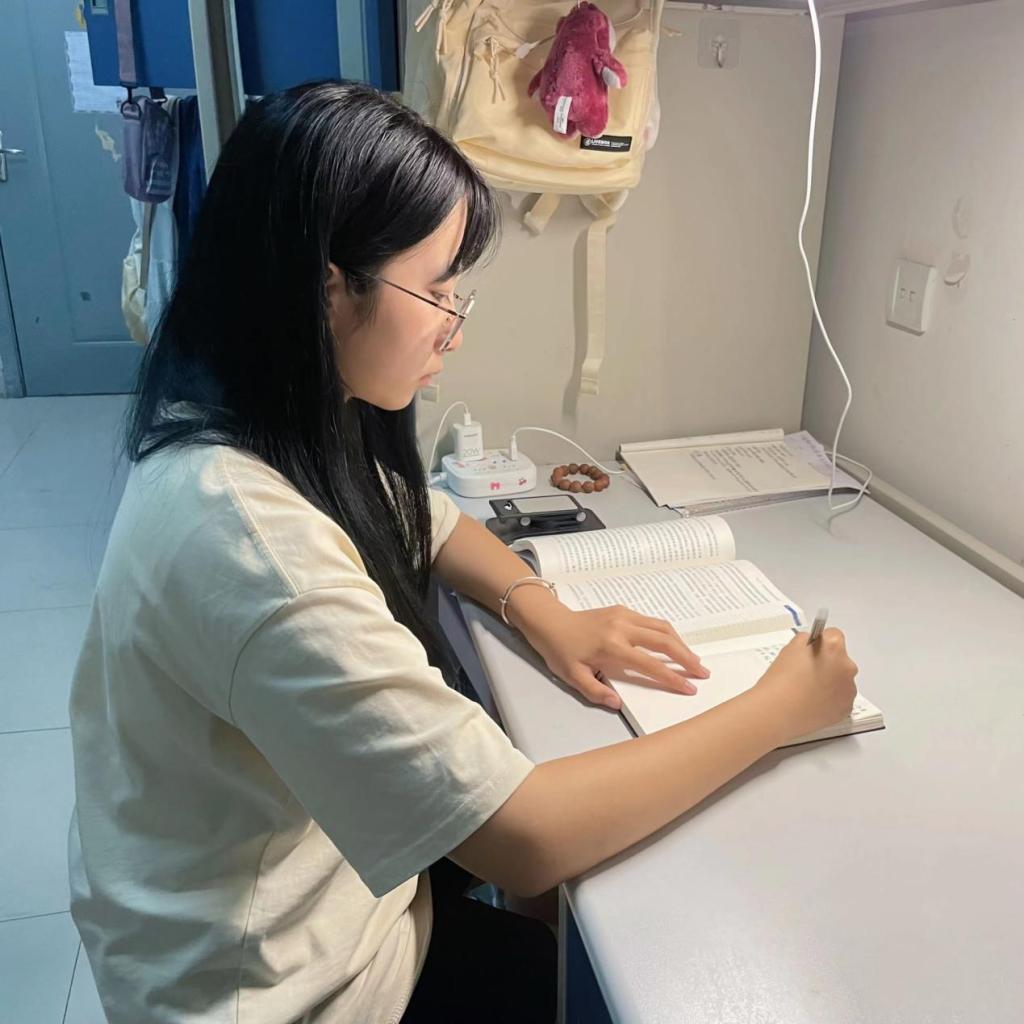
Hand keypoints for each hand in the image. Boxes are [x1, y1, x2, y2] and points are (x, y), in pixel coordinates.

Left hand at [519, 604, 709, 709]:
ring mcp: (624, 615)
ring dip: (681, 644)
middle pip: (664, 641)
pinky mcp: (623, 610)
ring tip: (694, 660)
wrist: (549, 622)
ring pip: (661, 627)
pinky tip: (673, 645)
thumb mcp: (573, 677)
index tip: (689, 688)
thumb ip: (596, 691)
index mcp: (612, 647)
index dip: (672, 678)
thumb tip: (617, 703)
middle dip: (686, 658)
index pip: (650, 665)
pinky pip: (651, 621)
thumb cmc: (560, 651)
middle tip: (702, 672)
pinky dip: (667, 634)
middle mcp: (622, 628)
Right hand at [754, 628, 857, 739]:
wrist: (778, 711)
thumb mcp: (790, 648)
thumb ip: (806, 641)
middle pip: (840, 659)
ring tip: (808, 690)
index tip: (812, 650)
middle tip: (806, 672)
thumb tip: (813, 645)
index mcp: (833, 647)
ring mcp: (849, 689)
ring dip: (830, 682)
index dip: (821, 643)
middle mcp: (847, 667)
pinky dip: (830, 699)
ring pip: (842, 680)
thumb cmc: (782, 681)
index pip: (834, 635)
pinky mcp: (846, 708)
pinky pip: (841, 699)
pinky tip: (812, 701)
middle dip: (828, 663)